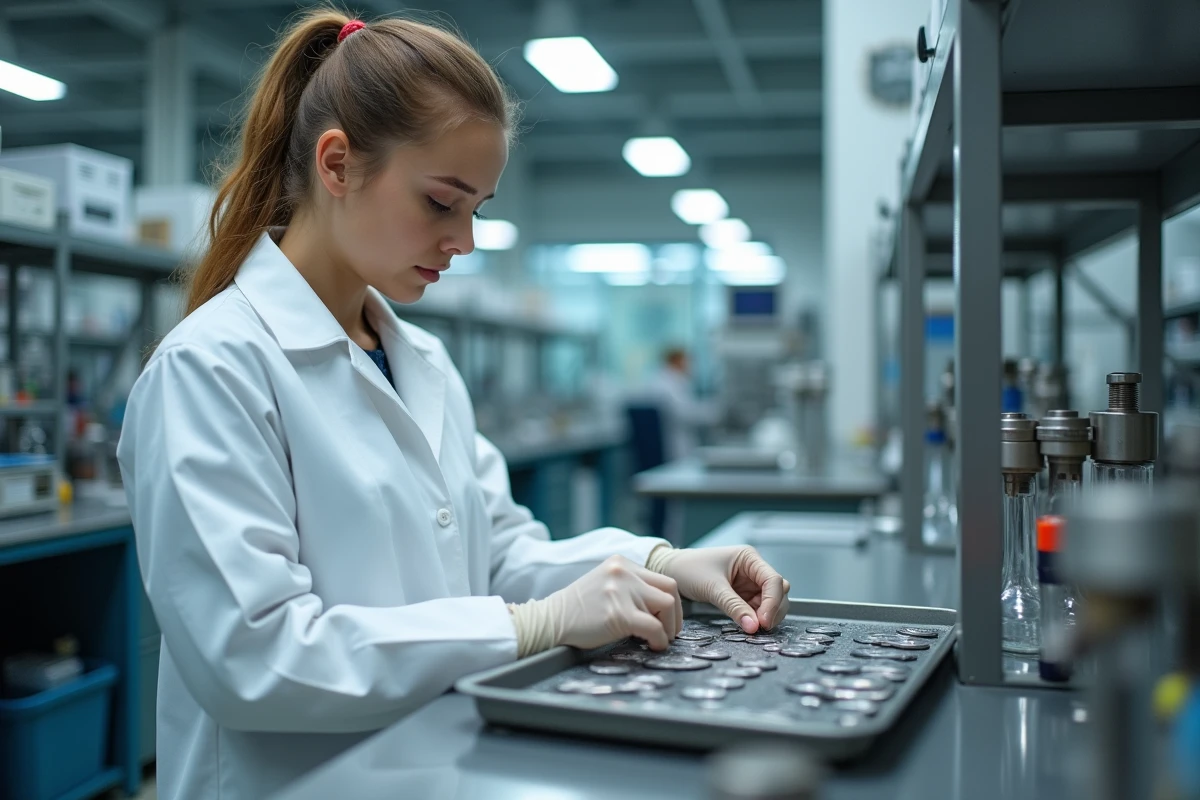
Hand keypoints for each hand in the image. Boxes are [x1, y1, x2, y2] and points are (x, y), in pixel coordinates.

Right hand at [516, 555, 682, 653]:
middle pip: (670, 589)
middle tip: (669, 631)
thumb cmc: (578, 610)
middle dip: (675, 614)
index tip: (667, 619)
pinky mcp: (618, 613)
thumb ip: (631, 587)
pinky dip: (659, 640)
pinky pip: (654, 627)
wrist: (550, 621)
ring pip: (666, 607)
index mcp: (621, 563)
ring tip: (657, 639)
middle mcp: (623, 572)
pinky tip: (652, 646)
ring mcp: (620, 591)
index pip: (662, 579)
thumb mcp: (606, 585)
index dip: (671, 602)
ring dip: (668, 628)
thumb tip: (660, 607)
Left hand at [648, 546, 789, 633]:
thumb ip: (734, 607)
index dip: (773, 602)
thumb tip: (754, 627)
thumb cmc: (689, 570)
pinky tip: (748, 624)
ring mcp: (750, 583)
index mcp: (749, 558)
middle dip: (772, 610)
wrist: (671, 571)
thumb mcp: (712, 588)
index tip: (764, 622)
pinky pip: (757, 609)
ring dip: (765, 616)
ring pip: (771, 602)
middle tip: (759, 628)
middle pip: (778, 591)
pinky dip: (756, 618)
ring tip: (752, 627)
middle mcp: (754, 569)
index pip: (773, 580)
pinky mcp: (743, 595)